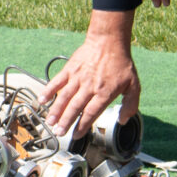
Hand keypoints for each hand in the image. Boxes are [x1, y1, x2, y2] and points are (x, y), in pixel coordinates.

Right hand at [43, 15, 140, 139]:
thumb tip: (123, 120)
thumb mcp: (134, 85)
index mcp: (104, 92)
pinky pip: (57, 81)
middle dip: (66, 122)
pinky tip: (42, 101)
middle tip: (59, 133)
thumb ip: (130, 105)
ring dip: (56, 111)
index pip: (91, 113)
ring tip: (49, 122)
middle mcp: (90, 86)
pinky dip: (48, 91)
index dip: (83, 125)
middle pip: (75, 107)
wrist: (108, 41)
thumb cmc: (121, 63)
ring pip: (64, 97)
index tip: (76, 135)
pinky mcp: (70, 69)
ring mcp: (78, 77)